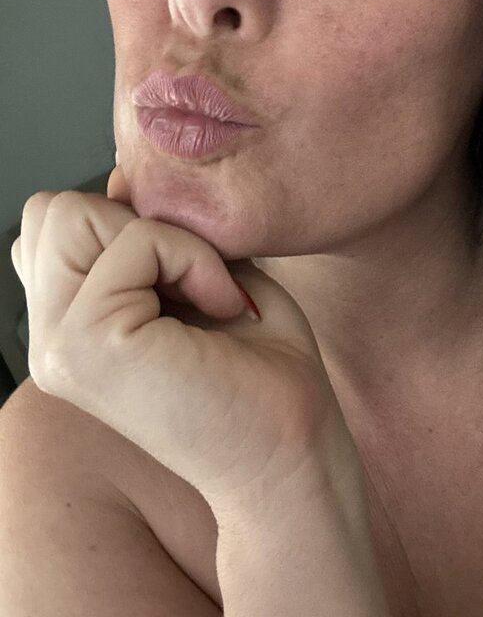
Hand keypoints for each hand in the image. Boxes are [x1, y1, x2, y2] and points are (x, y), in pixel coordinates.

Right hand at [9, 166, 363, 523]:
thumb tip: (120, 176)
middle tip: (192, 284)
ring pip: (71, 214)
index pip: (53, 220)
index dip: (128, 223)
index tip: (187, 276)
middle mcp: (49, 341)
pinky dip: (192, 259)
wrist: (291, 448)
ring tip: (203, 296)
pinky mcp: (88, 349)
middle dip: (136, 225)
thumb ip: (144, 233)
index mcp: (69, 325)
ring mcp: (59, 349)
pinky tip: (219, 309)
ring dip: (162, 239)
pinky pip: (135, 242)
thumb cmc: (259, 367)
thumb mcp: (195, 276)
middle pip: (50, 210)